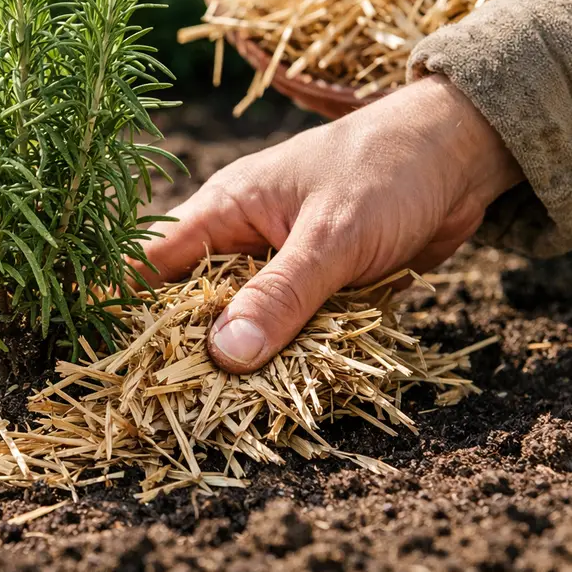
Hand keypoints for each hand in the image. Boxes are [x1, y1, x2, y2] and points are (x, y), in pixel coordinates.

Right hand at [141, 75, 522, 373]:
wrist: (460, 156)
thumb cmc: (388, 171)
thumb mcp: (331, 236)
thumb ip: (281, 295)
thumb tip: (224, 354)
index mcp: (224, 210)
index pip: (150, 263)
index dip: (123, 308)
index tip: (111, 362)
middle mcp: (241, 240)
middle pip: (192, 305)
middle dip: (186, 353)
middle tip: (171, 410)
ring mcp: (279, 266)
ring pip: (243, 325)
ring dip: (244, 361)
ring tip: (225, 415)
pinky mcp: (317, 288)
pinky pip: (289, 330)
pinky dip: (288, 356)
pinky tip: (284, 393)